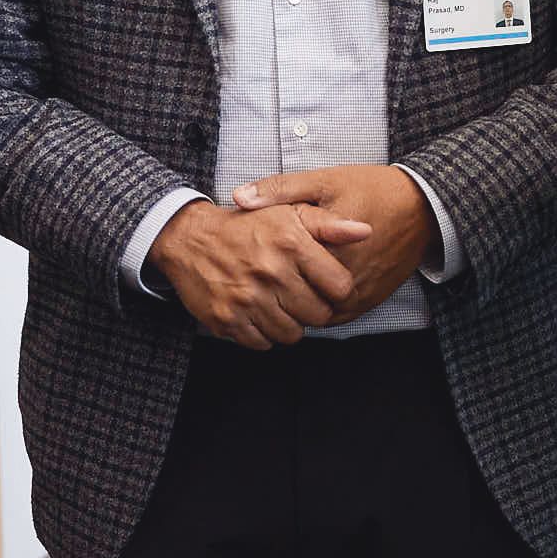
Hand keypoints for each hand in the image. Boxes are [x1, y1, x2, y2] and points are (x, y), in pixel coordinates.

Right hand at [149, 199, 372, 349]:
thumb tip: (366, 231)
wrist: (191, 239)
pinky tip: (257, 312)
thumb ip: (330, 225)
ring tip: (277, 302)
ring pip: (292, 334)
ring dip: (289, 323)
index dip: (336, 289)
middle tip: (297, 294)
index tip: (325, 285)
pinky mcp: (227, 320)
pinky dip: (263, 333)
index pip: (340, 287)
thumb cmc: (248, 227)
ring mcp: (247, 299)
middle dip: (313, 308)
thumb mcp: (290, 214)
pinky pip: (262, 344)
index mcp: (291, 244)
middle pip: (318, 315)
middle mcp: (270, 272)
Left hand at [233, 165, 434, 325]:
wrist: (422, 207)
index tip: (251, 257)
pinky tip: (308, 292)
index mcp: (327, 246)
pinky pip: (336, 317)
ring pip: (316, 314)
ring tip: (281, 287)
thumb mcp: (324, 181)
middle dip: (276, 290)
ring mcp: (360, 294)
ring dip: (298, 304)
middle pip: (295, 298)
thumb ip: (281, 189)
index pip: (280, 271)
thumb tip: (240, 198)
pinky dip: (320, 309)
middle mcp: (345, 277)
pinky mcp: (371, 301)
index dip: (261, 266)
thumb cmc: (371, 190)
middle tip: (260, 276)